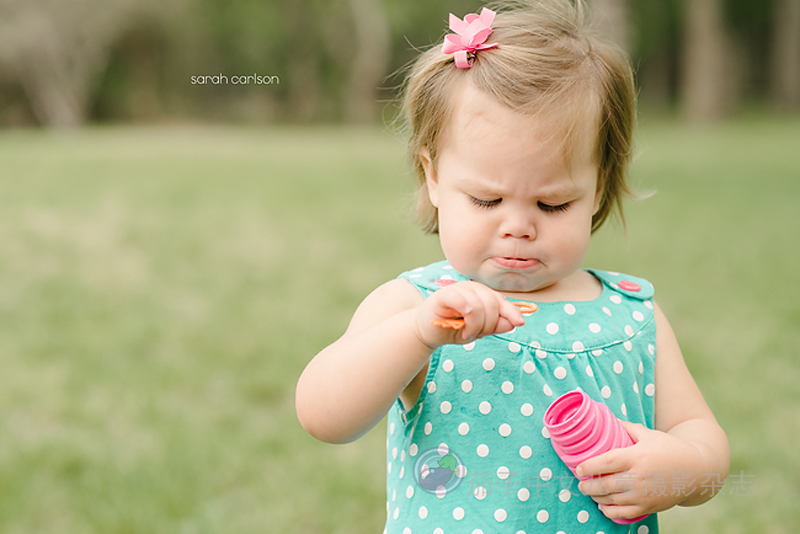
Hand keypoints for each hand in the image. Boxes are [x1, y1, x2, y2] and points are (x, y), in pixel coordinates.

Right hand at [415, 281, 524, 348]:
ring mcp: (457, 289)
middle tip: (478, 334)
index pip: (500, 300)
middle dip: (490, 324)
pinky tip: (464, 328)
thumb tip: (513, 322)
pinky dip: (469, 318)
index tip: (520, 322)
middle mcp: (471, 288)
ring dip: (477, 325)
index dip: (511, 310)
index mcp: (481, 294)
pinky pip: (464, 303)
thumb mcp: (478, 330)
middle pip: (493, 303)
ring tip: (468, 334)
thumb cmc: (452, 329)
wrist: (427, 332)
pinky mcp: (444, 295)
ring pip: (480, 305)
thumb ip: (494, 326)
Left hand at [575, 420, 707, 520]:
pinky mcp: (649, 507)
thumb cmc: (669, 448)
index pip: (606, 463)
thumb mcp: (647, 434)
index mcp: (636, 457)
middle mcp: (638, 477)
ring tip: (590, 491)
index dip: (588, 466)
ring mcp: (643, 495)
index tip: (578, 467)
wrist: (696, 470)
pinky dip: (609, 511)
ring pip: (611, 500)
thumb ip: (625, 427)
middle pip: (604, 484)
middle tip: (580, 483)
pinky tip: (603, 505)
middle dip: (587, 485)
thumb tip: (606, 418)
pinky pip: (623, 513)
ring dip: (596, 497)